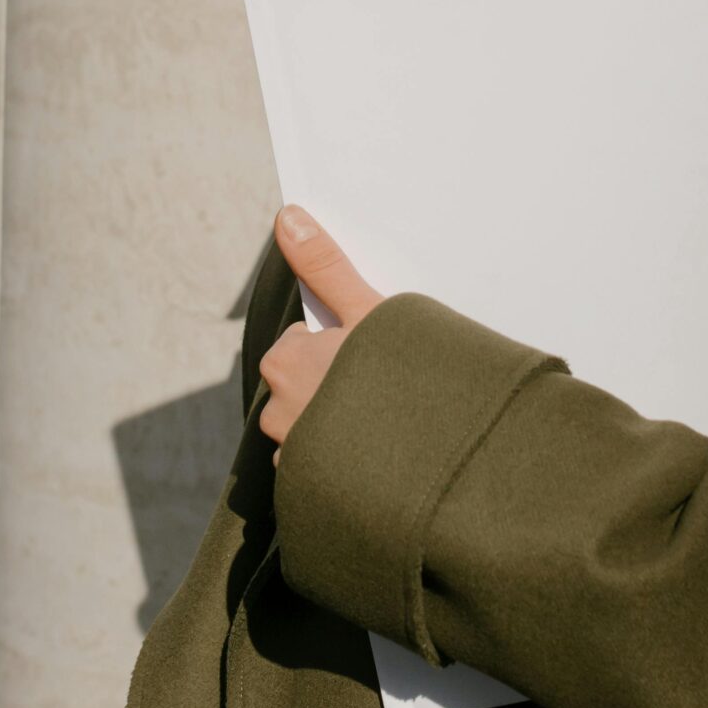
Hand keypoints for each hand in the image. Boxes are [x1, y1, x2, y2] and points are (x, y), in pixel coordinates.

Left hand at [257, 203, 384, 468]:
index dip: (336, 346)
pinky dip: (340, 463)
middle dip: (331, 387)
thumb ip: (325, 265)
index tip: (368, 355)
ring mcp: (293, 455)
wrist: (429, 464)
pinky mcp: (311, 491)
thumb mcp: (368, 310)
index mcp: (287, 362)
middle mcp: (278, 411)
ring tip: (383, 424)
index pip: (297, 345)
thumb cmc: (396, 380)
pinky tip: (377, 457)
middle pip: (298, 387)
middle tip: (379, 388)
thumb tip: (288, 216)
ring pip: (306, 429)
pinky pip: (319, 469)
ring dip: (334, 427)